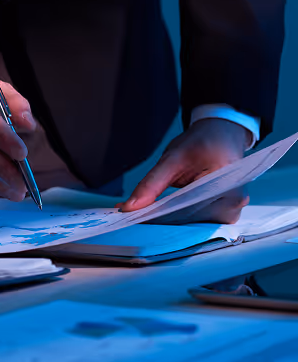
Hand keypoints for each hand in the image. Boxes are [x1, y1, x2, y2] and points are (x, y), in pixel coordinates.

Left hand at [120, 119, 251, 223]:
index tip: (133, 219)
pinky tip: (161, 216)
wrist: (221, 136)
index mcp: (226, 187)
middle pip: (189, 222)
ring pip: (192, 226)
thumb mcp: (173, 158)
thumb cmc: (201, 143)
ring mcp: (230, 212)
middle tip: (132, 218)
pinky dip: (178, 220)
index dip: (158, 217)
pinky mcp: (223, 215)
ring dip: (169, 223)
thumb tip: (129, 208)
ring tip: (145, 217)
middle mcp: (233, 204)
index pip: (186, 211)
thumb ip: (151, 184)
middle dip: (160, 221)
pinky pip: (196, 223)